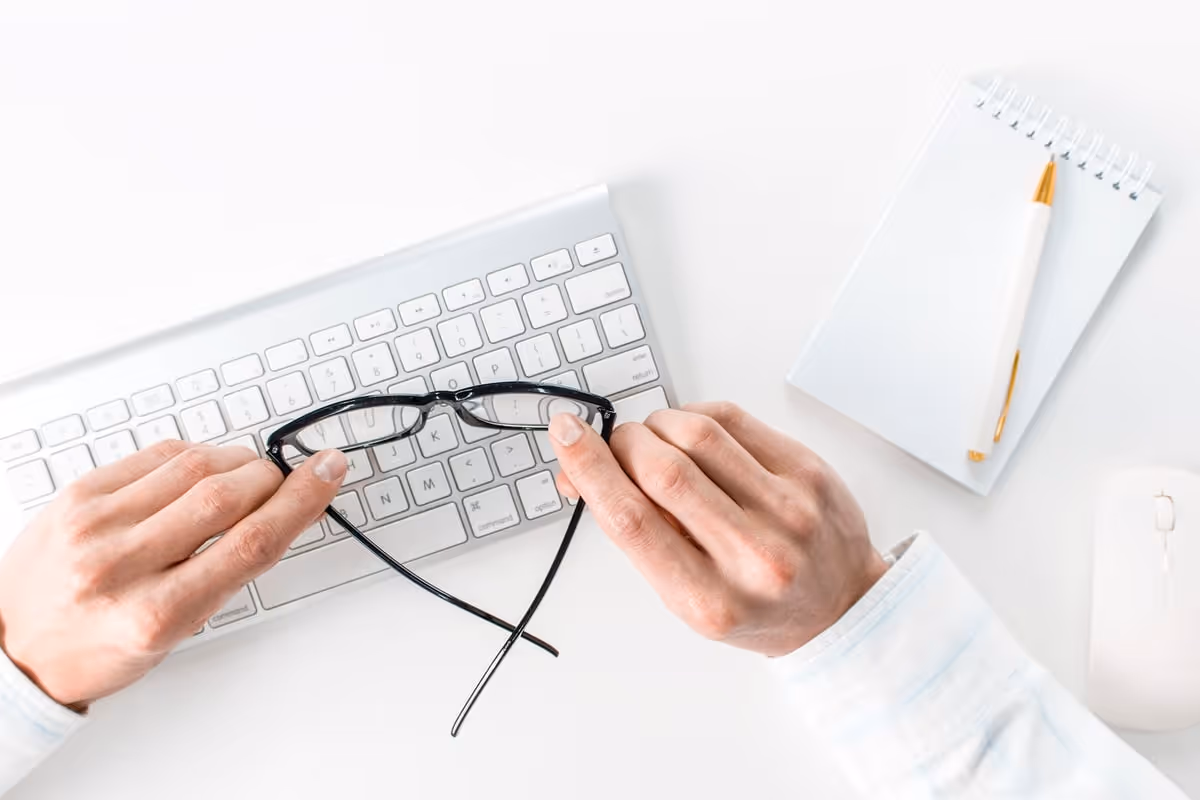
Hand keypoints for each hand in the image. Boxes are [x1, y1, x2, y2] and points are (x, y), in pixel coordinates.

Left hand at [0, 441, 346, 708]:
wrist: (15, 644)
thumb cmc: (96, 646)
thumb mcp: (174, 631)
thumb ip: (223, 571)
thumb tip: (277, 512)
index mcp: (155, 614)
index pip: (251, 543)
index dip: (302, 500)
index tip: (327, 473)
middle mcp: (121, 566)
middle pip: (227, 496)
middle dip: (272, 478)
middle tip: (288, 478)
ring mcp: (94, 524)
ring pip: (196, 465)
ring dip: (238, 462)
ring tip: (245, 475)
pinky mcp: (78, 494)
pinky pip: (157, 454)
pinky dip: (194, 456)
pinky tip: (199, 470)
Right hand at [550, 402, 886, 656]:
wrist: (838, 607)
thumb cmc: (755, 604)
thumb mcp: (685, 595)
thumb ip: (637, 533)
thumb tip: (583, 471)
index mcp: (708, 598)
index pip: (631, 519)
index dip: (589, 467)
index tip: (566, 435)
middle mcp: (752, 556)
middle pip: (662, 470)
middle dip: (624, 444)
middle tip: (618, 446)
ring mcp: (788, 510)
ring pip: (697, 434)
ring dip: (659, 426)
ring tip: (657, 442)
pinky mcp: (808, 471)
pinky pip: (734, 419)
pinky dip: (696, 416)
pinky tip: (692, 435)